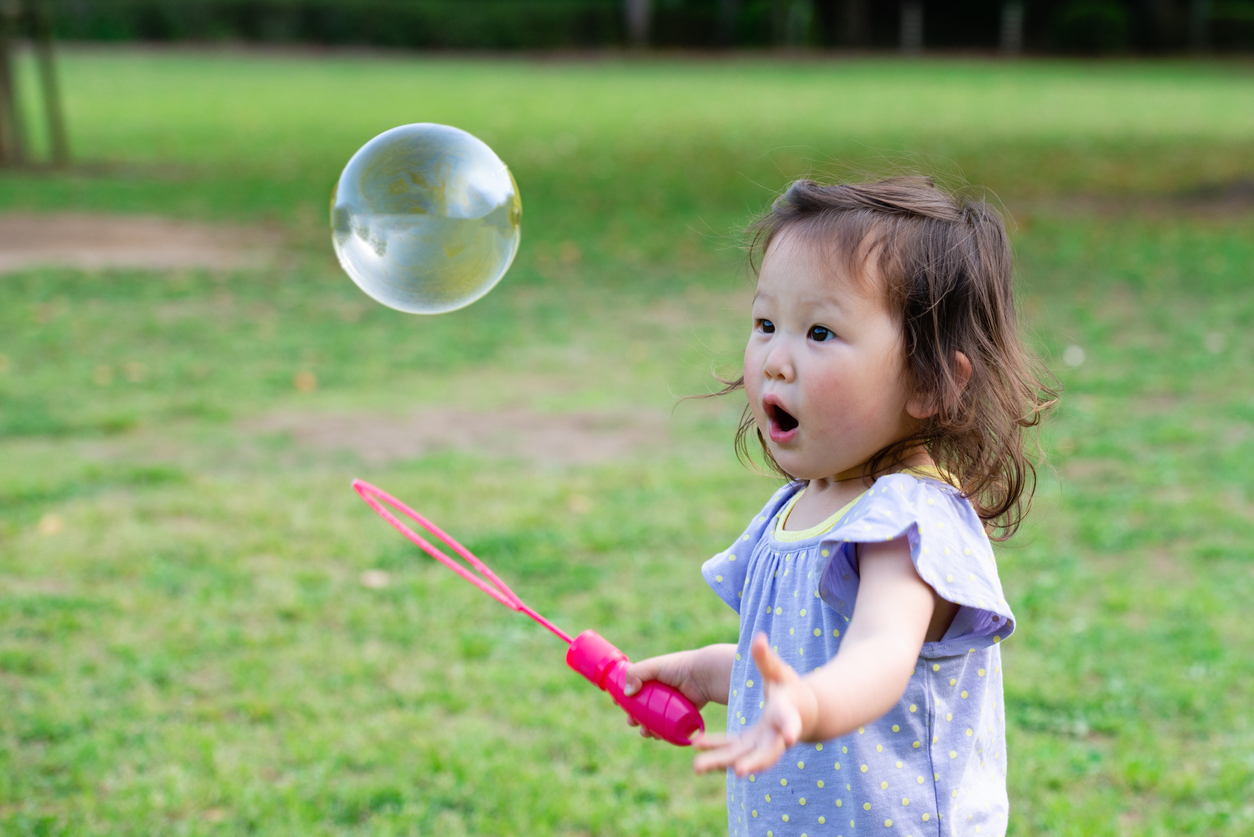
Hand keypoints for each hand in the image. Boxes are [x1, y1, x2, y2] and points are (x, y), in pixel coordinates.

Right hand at [622, 646, 727, 738]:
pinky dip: (661, 732)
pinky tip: (657, 736)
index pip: (634, 687)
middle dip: (633, 716)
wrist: (703, 676)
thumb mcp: (654, 666)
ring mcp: (671, 703)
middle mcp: (661, 690)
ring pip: (654, 719)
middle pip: (642, 706)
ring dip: (646, 728)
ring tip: (645, 732)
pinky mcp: (681, 713)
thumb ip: (636, 673)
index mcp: (652, 677)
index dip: (624, 696)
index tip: (617, 703)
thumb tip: (627, 693)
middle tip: (631, 722)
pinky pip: (668, 726)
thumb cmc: (678, 667)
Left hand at [692, 633, 817, 775]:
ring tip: (696, 767)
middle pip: (766, 753)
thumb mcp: (779, 671)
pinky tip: (695, 743)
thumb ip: (766, 657)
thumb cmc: (790, 688)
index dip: (790, 728)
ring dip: (721, 762)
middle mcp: (776, 737)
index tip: (790, 738)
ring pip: (742, 758)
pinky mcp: (749, 747)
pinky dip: (714, 749)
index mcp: (787, 714)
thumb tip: (758, 637)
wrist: (800, 712)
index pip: (790, 722)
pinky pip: (730, 750)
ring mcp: (762, 746)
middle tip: (737, 771)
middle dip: (751, 763)